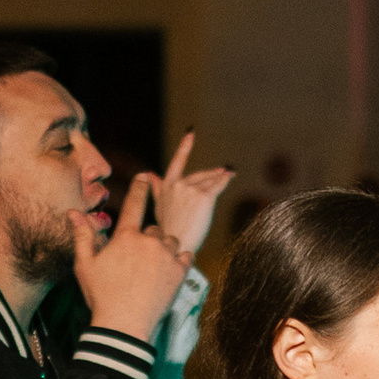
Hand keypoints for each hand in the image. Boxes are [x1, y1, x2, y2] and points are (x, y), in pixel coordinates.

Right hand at [71, 168, 192, 340]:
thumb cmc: (102, 295)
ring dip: (164, 249)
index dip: (140, 188)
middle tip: (138, 261)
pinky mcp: (180, 271)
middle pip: (154, 229)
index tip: (145, 177)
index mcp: (126, 236)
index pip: (135, 204)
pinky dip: (179, 260)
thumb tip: (73, 212)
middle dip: (148, 239)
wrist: (125, 325)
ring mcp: (166, 256)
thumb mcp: (85, 265)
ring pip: (170, 241)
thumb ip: (83, 235)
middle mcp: (149, 241)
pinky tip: (169, 271)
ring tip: (152, 268)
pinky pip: (186, 255)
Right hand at [150, 131, 233, 266]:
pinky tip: (230, 176)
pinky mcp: (204, 197)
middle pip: (200, 175)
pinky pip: (218, 185)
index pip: (177, 162)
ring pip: (210, 180)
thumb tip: (148, 174)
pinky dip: (225, 180)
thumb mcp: (159, 207)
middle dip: (212, 174)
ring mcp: (191, 190)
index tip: (190, 132)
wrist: (177, 246)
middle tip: (223, 171)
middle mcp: (177, 185)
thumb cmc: (169, 231)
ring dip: (220, 177)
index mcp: (167, 186)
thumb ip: (157, 188)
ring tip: (229, 173)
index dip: (184, 147)